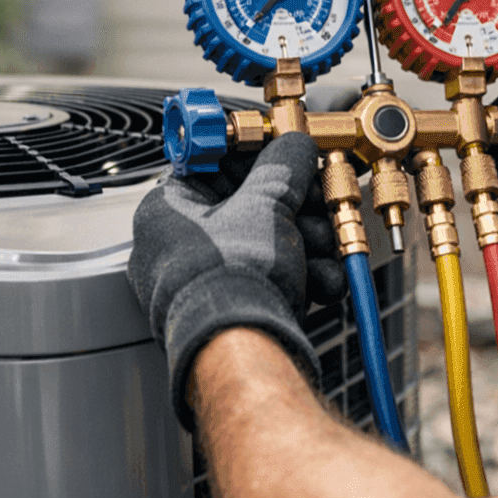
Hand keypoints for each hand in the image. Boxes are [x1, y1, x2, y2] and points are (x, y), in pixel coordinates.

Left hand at [129, 132, 347, 428]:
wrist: (244, 350)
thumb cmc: (232, 281)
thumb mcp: (267, 204)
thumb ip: (284, 168)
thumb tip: (293, 147)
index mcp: (167, 211)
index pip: (212, 164)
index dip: (256, 154)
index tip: (286, 151)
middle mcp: (177, 246)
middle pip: (247, 206)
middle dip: (297, 206)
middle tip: (320, 200)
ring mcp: (204, 282)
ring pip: (264, 244)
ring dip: (307, 241)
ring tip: (329, 244)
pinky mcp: (231, 309)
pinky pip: (268, 278)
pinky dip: (301, 275)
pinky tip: (324, 278)